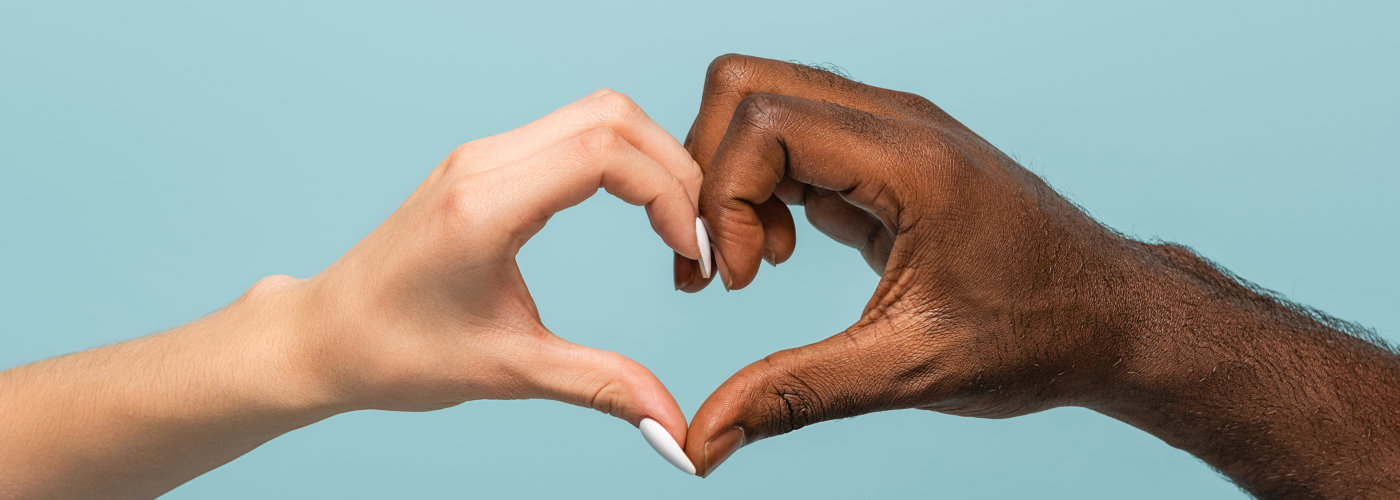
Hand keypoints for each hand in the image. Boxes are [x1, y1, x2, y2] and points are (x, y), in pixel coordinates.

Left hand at [282, 89, 702, 441]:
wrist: (324, 336)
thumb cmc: (397, 353)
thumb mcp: (509, 372)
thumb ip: (601, 387)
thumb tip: (674, 430)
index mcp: (485, 206)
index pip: (605, 152)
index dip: (668, 195)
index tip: (689, 256)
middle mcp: (483, 163)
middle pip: (613, 115)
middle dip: (675, 170)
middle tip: (695, 241)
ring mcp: (482, 156)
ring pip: (597, 113)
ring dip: (651, 161)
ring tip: (674, 229)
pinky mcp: (485, 163)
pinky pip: (573, 131)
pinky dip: (622, 160)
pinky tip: (638, 213)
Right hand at [676, 55, 1143, 474]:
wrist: (1112, 318)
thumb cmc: (1035, 336)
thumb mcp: (909, 372)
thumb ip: (796, 396)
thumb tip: (702, 443)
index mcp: (910, 160)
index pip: (764, 120)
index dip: (722, 198)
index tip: (734, 280)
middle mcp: (897, 122)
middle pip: (748, 85)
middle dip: (708, 173)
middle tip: (720, 262)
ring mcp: (892, 129)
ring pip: (764, 102)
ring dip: (732, 179)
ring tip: (752, 264)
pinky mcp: (886, 154)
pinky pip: (793, 137)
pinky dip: (762, 187)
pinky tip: (780, 252)